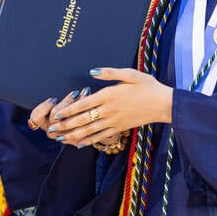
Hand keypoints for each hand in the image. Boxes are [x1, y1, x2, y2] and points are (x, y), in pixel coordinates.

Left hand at [30, 68, 173, 147]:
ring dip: (74, 135)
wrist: (164, 104)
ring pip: (90, 130)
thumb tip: (92, 71)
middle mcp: (109, 110)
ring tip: (60, 138)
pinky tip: (79, 144)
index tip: (57, 114)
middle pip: (84, 119)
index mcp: (110, 95)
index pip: (84, 104)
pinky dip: (89, 141)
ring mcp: (114, 121)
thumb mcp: (130, 74)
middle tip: (52, 129)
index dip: (69, 109)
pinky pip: (102, 137)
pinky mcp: (120, 128)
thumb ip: (110, 73)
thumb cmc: (148, 86)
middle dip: (66, 125)